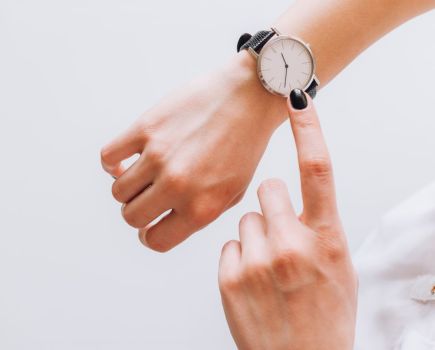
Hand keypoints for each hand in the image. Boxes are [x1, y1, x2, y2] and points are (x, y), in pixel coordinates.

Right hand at [101, 51, 287, 251]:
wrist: (249, 97)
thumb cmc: (243, 145)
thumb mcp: (234, 192)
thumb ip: (200, 214)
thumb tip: (164, 222)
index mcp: (202, 208)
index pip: (157, 241)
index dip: (150, 235)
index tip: (151, 225)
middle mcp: (178, 186)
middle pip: (132, 217)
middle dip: (139, 212)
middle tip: (149, 198)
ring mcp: (159, 156)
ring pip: (118, 190)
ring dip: (129, 187)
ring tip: (143, 175)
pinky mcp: (147, 128)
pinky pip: (109, 157)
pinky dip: (113, 163)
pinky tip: (127, 159)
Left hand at [218, 90, 357, 349]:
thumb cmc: (324, 314)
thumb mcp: (337, 267)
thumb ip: (320, 230)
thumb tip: (299, 204)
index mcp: (327, 237)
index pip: (318, 170)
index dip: (309, 129)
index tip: (298, 97)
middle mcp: (292, 242)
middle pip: (267, 191)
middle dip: (271, 206)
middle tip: (279, 235)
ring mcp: (258, 259)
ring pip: (244, 220)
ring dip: (254, 238)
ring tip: (267, 270)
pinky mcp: (230, 276)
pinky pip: (227, 246)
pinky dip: (237, 259)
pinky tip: (251, 283)